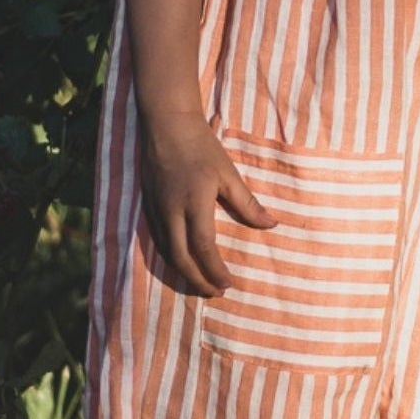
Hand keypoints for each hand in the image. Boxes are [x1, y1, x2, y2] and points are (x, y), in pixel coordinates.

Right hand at [138, 113, 277, 297]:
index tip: (228, 284)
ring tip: (200, 284)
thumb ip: (247, 204)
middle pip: (181, 258)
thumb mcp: (229, 174)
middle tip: (214, 293)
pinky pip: (158, 240)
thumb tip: (271, 225)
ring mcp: (156, 209)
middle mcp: (171, 211)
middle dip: (198, 280)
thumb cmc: (202, 147)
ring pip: (166, 252)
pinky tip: (183, 262)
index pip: (204, 248)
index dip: (215, 270)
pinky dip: (171, 257)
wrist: (166, 125)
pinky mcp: (148, 206)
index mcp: (194, 204)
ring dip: (183, 272)